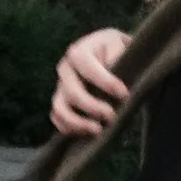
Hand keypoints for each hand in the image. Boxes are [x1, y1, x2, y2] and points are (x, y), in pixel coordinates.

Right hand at [50, 24, 131, 141]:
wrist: (109, 54)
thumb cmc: (117, 51)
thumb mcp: (121, 47)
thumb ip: (118, 57)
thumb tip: (115, 75)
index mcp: (80, 51)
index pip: (87, 66)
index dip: (105, 82)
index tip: (124, 94)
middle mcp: (66, 68)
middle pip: (72, 92)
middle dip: (93, 107)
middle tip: (112, 115)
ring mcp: (60, 86)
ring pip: (60, 108)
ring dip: (78, 123)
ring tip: (99, 130)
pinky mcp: (61, 101)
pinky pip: (57, 118)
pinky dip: (69, 128)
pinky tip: (88, 133)